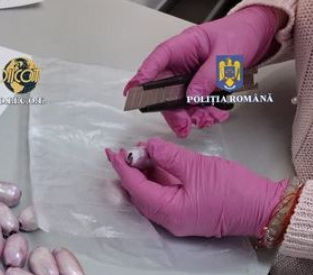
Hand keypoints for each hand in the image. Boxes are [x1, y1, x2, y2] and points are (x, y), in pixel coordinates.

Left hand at [105, 138, 286, 237]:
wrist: (261, 207)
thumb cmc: (233, 189)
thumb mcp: (197, 167)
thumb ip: (168, 157)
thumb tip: (147, 148)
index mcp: (168, 211)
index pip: (136, 189)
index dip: (123, 169)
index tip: (112, 153)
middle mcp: (168, 220)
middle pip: (139, 195)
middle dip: (130, 173)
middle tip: (123, 152)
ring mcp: (176, 219)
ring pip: (151, 196)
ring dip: (144, 175)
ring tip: (141, 153)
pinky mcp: (185, 213)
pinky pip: (164, 197)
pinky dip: (157, 180)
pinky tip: (156, 163)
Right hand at [124, 6, 277, 137]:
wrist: (254, 38)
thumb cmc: (238, 35)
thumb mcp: (226, 55)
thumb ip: (208, 76)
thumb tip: (192, 96)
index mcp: (183, 47)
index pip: (158, 59)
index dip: (143, 76)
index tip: (134, 91)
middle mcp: (179, 65)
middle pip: (164, 91)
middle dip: (173, 112)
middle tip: (183, 125)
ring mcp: (186, 79)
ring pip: (177, 105)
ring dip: (190, 117)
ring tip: (206, 119)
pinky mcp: (195, 90)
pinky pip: (192, 108)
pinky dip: (201, 115)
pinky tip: (212, 115)